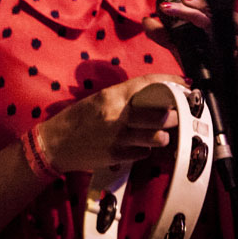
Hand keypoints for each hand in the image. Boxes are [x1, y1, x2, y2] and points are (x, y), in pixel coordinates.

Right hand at [37, 73, 184, 172]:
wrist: (55, 143)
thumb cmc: (77, 119)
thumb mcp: (100, 100)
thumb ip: (125, 97)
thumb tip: (153, 96)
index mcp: (112, 96)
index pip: (149, 84)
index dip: (170, 82)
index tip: (183, 84)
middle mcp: (118, 115)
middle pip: (160, 114)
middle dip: (174, 115)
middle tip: (177, 115)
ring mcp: (119, 137)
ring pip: (157, 136)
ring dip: (162, 136)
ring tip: (160, 134)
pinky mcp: (117, 156)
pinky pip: (143, 153)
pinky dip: (145, 150)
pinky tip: (138, 147)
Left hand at [150, 0, 237, 91]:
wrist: (215, 96)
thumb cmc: (202, 67)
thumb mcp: (179, 49)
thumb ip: (164, 35)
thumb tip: (147, 21)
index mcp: (215, 25)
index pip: (205, 7)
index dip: (191, 1)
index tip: (167, 4)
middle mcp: (227, 32)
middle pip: (220, 11)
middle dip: (201, 4)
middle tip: (181, 1)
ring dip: (223, 17)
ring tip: (202, 16)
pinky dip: (237, 43)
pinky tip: (222, 40)